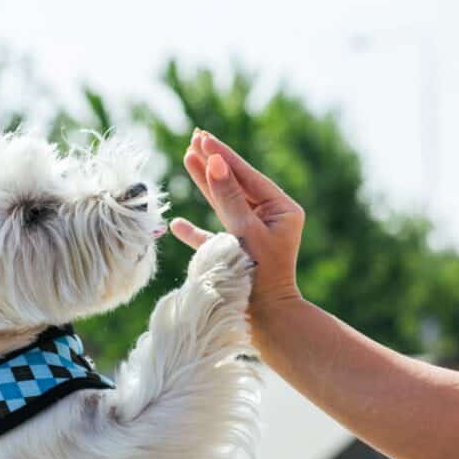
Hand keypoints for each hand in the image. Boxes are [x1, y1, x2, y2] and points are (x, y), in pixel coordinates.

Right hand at [173, 130, 304, 309]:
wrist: (266, 321)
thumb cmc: (260, 276)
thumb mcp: (245, 232)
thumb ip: (229, 198)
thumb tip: (215, 162)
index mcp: (282, 209)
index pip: (247, 175)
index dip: (223, 156)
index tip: (203, 136)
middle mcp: (269, 219)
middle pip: (236, 184)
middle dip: (213, 162)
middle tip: (194, 137)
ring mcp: (253, 236)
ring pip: (224, 204)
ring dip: (204, 184)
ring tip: (186, 157)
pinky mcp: (237, 255)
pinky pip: (213, 237)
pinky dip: (195, 231)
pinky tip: (177, 224)